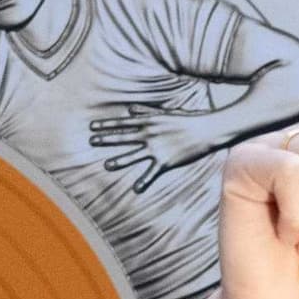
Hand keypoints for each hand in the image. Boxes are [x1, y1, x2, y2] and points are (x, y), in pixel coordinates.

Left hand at [87, 103, 232, 189]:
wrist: (206, 129)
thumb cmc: (187, 119)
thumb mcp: (165, 113)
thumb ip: (146, 112)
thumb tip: (130, 109)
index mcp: (149, 122)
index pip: (123, 123)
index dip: (107, 125)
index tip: (92, 126)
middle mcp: (149, 135)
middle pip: (123, 138)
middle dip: (106, 140)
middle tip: (91, 141)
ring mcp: (157, 148)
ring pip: (133, 156)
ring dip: (119, 161)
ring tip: (107, 165)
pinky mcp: (166, 161)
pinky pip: (152, 173)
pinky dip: (144, 182)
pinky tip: (136, 189)